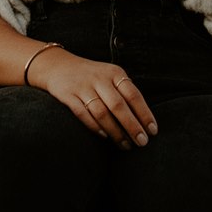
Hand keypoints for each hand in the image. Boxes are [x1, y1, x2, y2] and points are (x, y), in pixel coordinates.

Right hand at [29, 48, 158, 147]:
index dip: (144, 113)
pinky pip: (82, 114)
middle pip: (118, 105)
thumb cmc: (92, 77)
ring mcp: (82, 87)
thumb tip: (144, 121)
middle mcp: (99, 78)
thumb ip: (125, 93)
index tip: (152, 131)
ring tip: (125, 145)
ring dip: (115, 132)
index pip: (133, 94)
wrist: (58, 66)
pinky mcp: (68, 95)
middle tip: (142, 142)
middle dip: (132, 126)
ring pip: (102, 113)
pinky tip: (104, 137)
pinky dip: (94, 127)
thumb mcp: (110, 76)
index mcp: (114, 73)